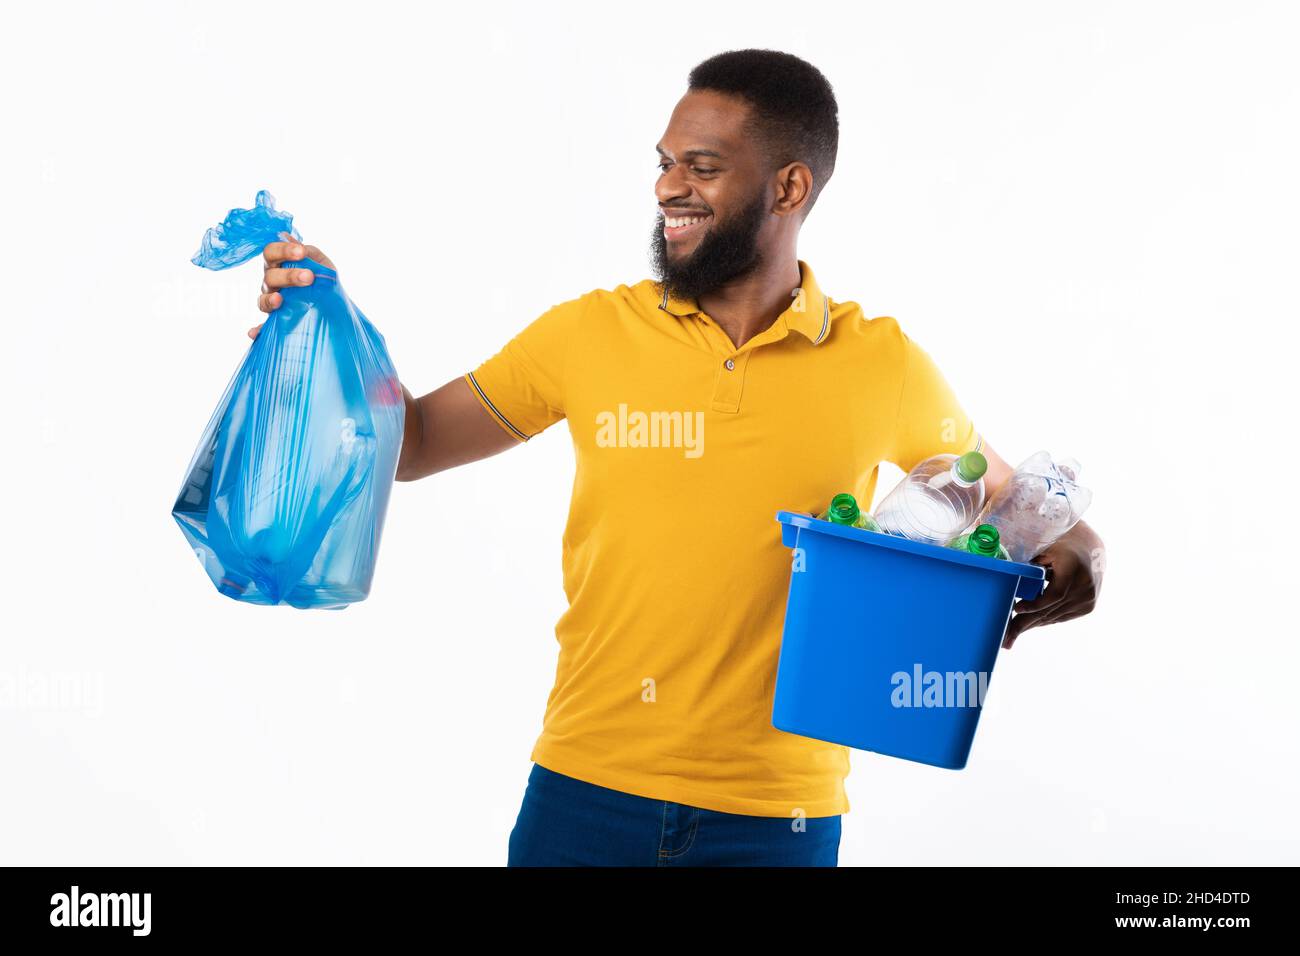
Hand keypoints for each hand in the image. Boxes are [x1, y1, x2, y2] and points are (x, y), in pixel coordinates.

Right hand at [247, 240, 336, 338]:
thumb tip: (292, 240)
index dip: (283, 250)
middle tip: (309, 277)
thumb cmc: (323, 280)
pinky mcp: (275, 320)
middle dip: (288, 275)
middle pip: (269, 275)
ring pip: (264, 299)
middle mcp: (271, 282)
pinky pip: (263, 327)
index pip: (271, 252)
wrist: (335, 305)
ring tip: (281, 300)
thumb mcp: (322, 264)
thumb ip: (310, 253)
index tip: (301, 252)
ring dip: (272, 300)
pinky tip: (253, 333)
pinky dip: (257, 330)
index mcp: (279, 264)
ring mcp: (272, 301)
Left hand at [1003, 520, 1104, 648]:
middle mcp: (1084, 585)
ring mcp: (1088, 598)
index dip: (1035, 604)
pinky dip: (1043, 620)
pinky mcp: (1087, 606)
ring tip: (1010, 636)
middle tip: (1005, 638)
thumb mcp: (1042, 548)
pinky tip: (1027, 625)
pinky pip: (1060, 617)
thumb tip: (1000, 576)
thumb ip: (1027, 563)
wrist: (1089, 548)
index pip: (1055, 594)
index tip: (1016, 609)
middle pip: (1050, 610)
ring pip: (1053, 617)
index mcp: (1073, 566)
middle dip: (1025, 624)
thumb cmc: (1057, 545)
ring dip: (1031, 626)